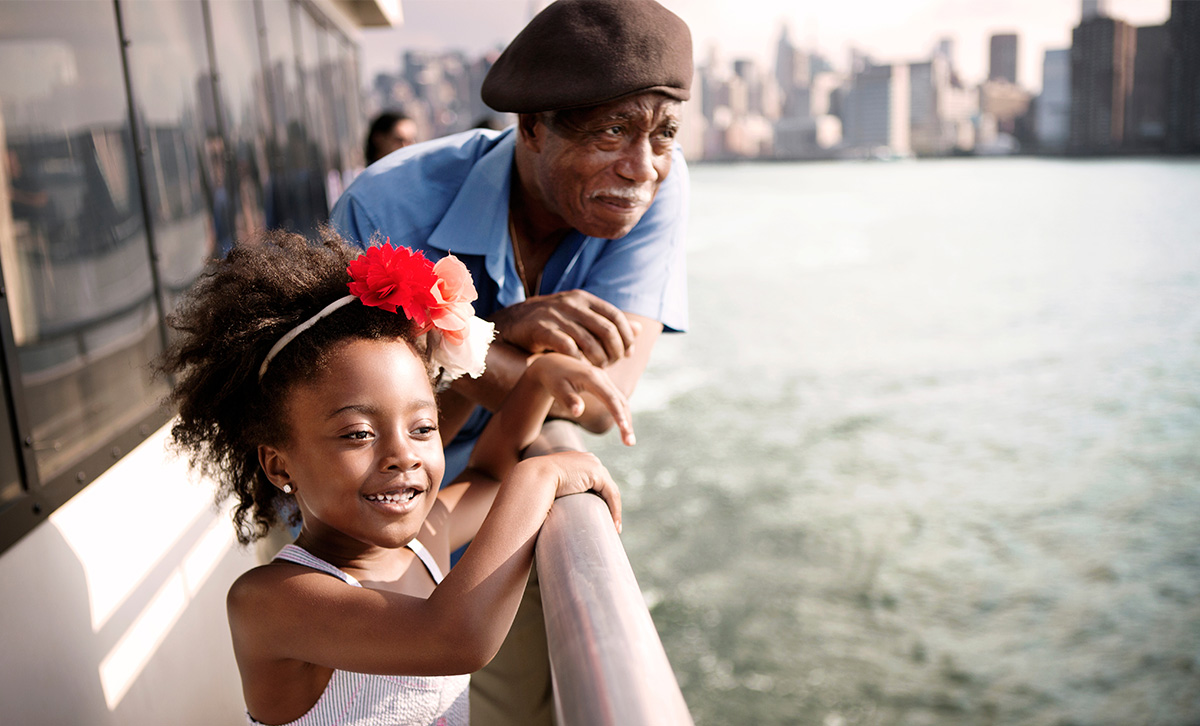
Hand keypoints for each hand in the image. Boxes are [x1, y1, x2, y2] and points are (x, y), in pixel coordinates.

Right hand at [490, 290, 641, 367]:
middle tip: (613, 365)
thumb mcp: (581, 316)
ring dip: (598, 360)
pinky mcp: (541, 329)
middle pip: (606, 330)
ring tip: (598, 370)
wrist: (513, 323)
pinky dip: (577, 360)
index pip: (615, 317)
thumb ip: (608, 323)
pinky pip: (567, 347)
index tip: (627, 354)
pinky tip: (580, 368)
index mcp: (584, 299)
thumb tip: (639, 329)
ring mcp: (556, 315)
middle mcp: (572, 304)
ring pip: (589, 341)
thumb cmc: (553, 322)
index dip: (626, 337)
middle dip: (615, 351)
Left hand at [528, 354, 634, 445]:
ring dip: (626, 420)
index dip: (618, 414)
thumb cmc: (553, 379)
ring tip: (628, 441)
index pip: (610, 398)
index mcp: (592, 378)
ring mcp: (605, 380)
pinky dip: (621, 414)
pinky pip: (617, 400)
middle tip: (630, 443)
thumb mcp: (557, 389)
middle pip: (621, 401)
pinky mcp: (604, 384)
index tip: (624, 430)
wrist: (553, 364)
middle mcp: (602, 377)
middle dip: (627, 422)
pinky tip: (623, 428)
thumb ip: (569, 399)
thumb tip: (577, 413)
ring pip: (622, 401)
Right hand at [538, 451, 621, 532]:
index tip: (599, 514)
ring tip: (614, 528)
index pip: (594, 480)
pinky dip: (615, 510)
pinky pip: (611, 494)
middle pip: (605, 485)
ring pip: (610, 490)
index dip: (599, 498)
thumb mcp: (552, 486)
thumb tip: (556, 510)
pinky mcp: (597, 473)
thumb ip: (559, 491)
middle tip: (610, 524)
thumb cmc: (537, 486)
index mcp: (577, 460)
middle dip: (609, 504)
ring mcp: (593, 464)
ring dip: (614, 510)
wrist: (535, 477)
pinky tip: (615, 524)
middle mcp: (588, 459)